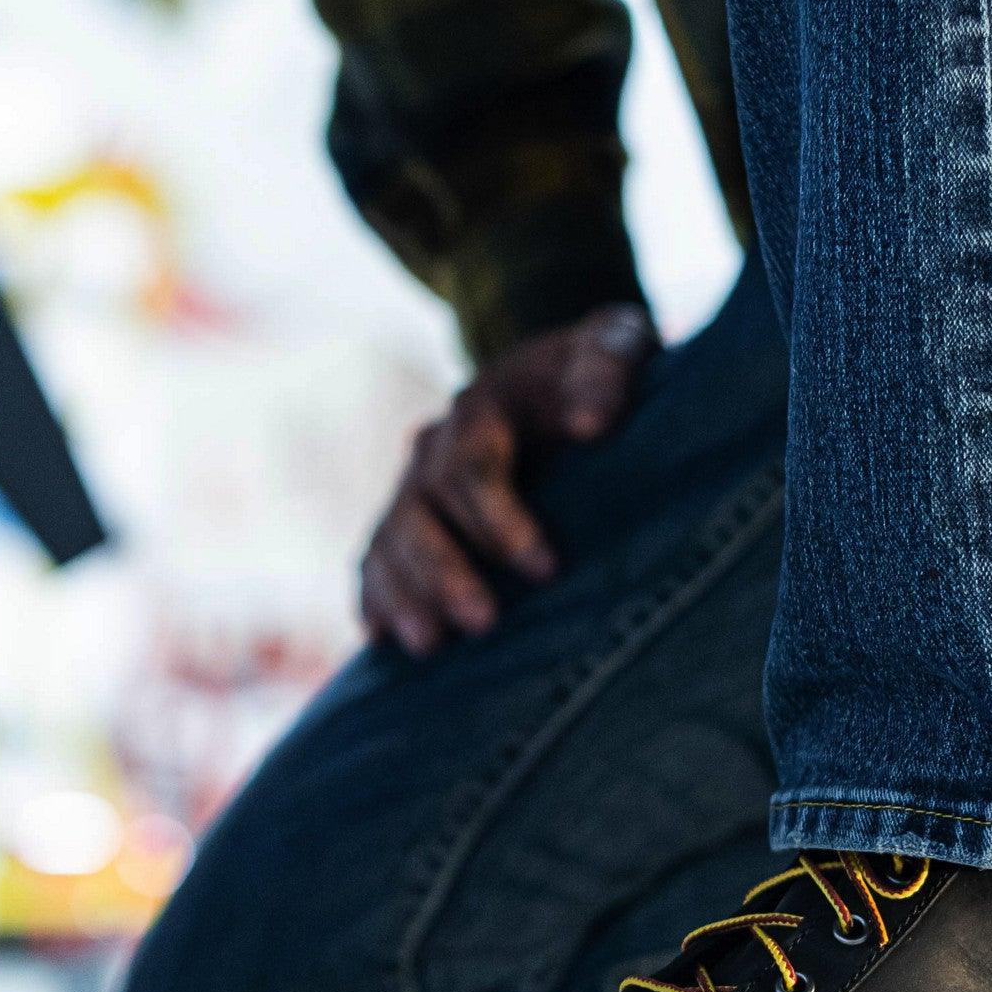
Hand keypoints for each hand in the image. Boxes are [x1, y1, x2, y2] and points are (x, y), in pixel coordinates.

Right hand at [360, 303, 656, 654]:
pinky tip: (383, 638)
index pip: (473, 467)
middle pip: (421, 511)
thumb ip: (608, 368)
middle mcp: (437, 446)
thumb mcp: (616, 346)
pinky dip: (375, 596)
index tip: (546, 568)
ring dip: (406, 594)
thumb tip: (591, 422)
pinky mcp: (411, 521)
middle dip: (447, 571)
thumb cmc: (601, 372)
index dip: (501, 521)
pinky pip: (376, 559)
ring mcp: (417, 485)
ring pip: (391, 541)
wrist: (564, 379)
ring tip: (431, 645)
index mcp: (482, 408)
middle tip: (484, 623)